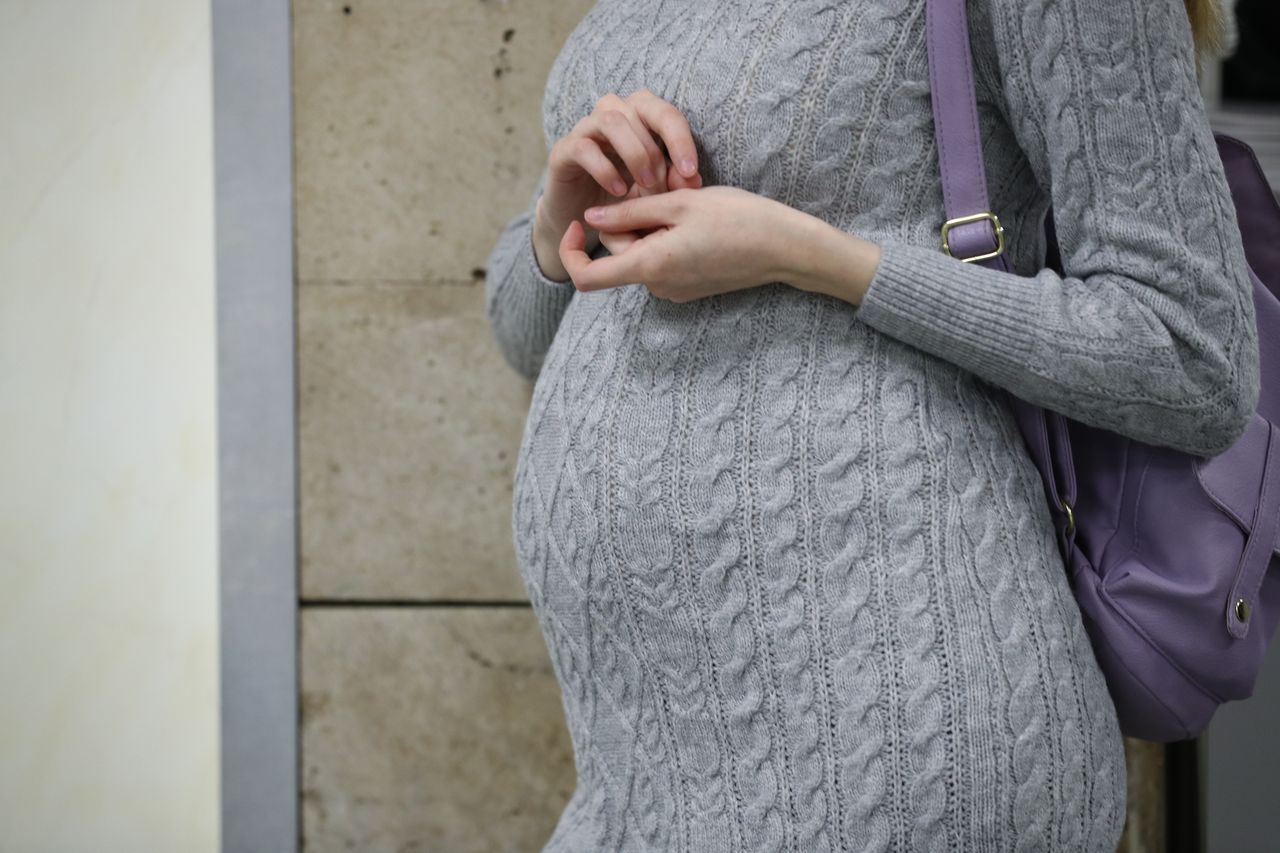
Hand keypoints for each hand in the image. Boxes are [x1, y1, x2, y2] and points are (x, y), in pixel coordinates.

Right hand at [533, 90, 701, 278]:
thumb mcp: (656, 191)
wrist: (583, 216)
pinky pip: (584, 148)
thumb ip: (675, 182)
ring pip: (612, 120)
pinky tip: (618, 191)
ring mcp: (585, 128)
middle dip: (656, 152)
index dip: (681, 140)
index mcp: (640, 114)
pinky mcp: (563, 149)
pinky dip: (605, 169)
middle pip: (641, 110)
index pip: (666, 113)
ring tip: (644, 186)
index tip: (691, 173)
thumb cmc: (626, 197)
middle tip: (661, 188)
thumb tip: (693, 179)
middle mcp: (613, 112)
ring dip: (634, 154)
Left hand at [558, 186, 802, 302]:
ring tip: (683, 205)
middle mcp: (657, 286)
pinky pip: (661, 262)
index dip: (570, 252)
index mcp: (649, 266)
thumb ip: (629, 211)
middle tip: (659, 190)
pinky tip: (694, 222)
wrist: (785, 248)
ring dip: (648, 228)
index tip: (579, 222)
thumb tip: (591, 218)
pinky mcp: (689, 288)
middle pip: (616, 254)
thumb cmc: (738, 218)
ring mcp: (674, 290)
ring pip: (639, 255)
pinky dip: (664, 239)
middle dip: (625, 222)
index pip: (585, 277)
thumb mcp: (679, 202)